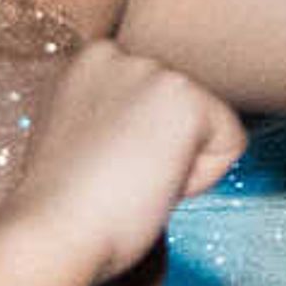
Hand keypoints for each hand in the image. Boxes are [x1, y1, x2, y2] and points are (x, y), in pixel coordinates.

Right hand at [0, 43, 245, 285]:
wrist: (53, 232)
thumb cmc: (63, 207)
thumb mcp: (79, 138)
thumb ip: (110, 116)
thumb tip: (144, 127)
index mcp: (89, 62)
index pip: (155, 106)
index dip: (137, 151)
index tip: (99, 169)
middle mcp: (119, 53)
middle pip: (184, 113)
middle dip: (162, 155)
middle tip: (115, 179)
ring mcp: (152, 69)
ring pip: (209, 128)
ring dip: (179, 167)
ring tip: (129, 181)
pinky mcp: (184, 95)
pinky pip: (232, 144)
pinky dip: (202, 178)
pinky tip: (154, 182)